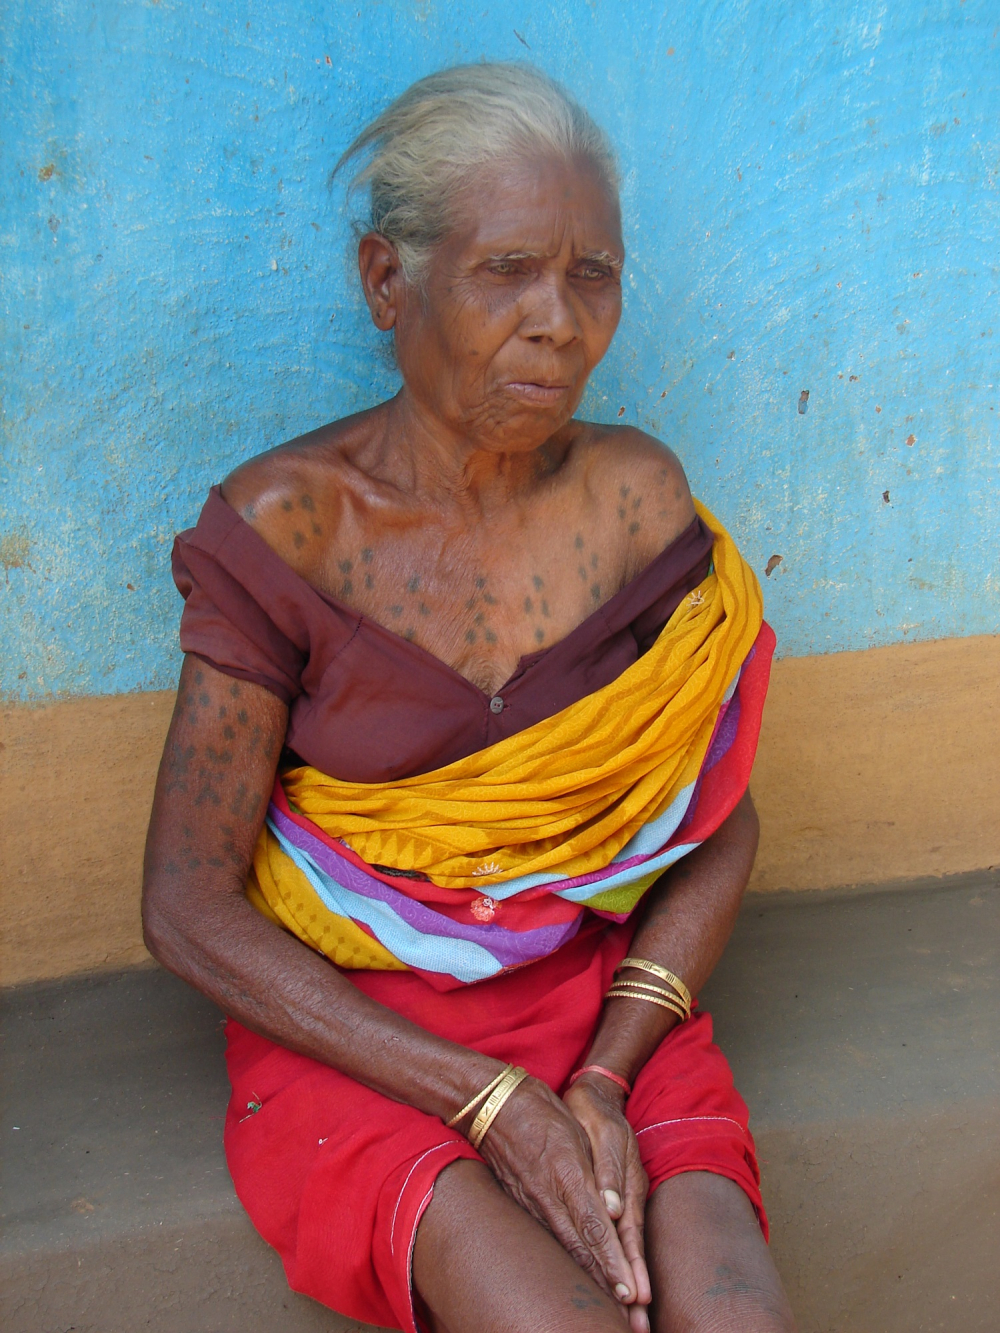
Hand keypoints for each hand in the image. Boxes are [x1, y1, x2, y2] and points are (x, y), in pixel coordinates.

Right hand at [475, 1074, 641, 1309]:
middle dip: (608, 1284)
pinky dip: (570, 1263)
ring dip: (593, 1280)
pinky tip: (584, 1276)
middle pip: (584, 1251)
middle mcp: (550, 1199)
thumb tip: (612, 1213)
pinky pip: (552, 1240)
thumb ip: (596, 1173)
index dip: (613, 1263)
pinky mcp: (525, 1206)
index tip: (630, 1291)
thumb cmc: (544, 1114)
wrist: (496, 1106)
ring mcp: (535, 1206)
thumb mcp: (574, 1135)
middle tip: (631, 1316)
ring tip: (614, 1307)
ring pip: (569, 1251)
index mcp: (568, 1178)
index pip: (595, 1230)